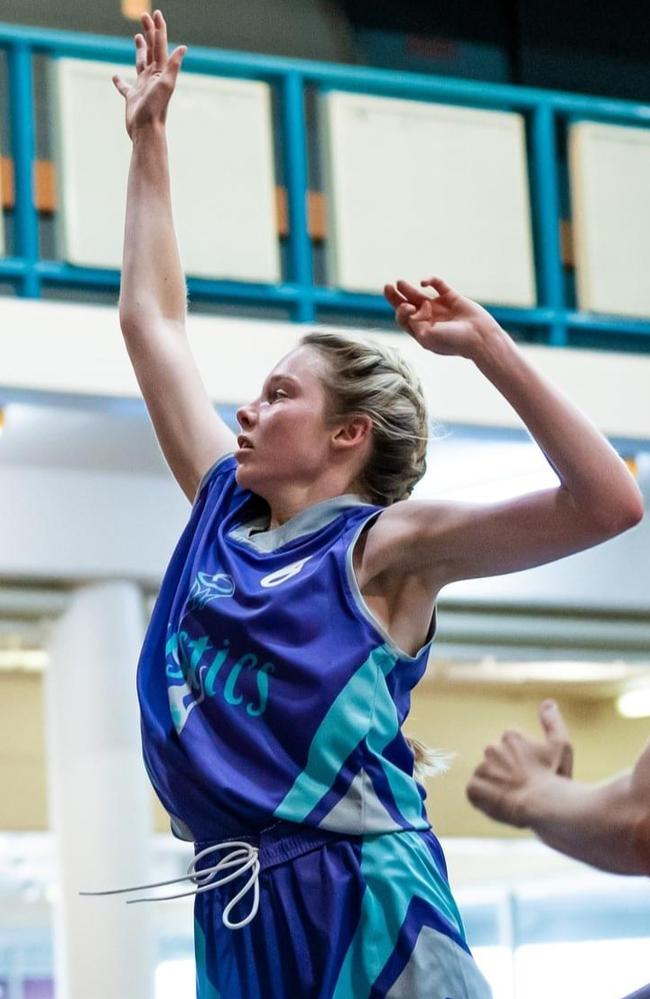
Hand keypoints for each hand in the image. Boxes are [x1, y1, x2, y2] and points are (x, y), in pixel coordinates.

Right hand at [113, 9, 185, 138]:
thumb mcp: (166, 85)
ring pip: (140, 63)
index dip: (159, 29)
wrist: (147, 131)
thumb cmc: (156, 109)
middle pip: (151, 50)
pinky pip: (124, 86)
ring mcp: (142, 87)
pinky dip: (120, 81)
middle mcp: (152, 77)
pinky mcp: (132, 98)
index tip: (156, 13)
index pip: (160, 46)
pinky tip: (115, 76)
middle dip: (149, 32)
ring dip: (140, 50)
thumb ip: (173, 66)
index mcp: (161, 72)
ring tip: (137, 37)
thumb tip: (183, 48)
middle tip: (144, 16)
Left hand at [383, 276, 502, 359]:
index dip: (401, 311)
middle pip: (407, 306)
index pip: (404, 319)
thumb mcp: (428, 337)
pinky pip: (438, 285)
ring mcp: (440, 308)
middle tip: (387, 287)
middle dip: (396, 298)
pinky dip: (431, 281)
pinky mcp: (452, 297)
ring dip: (408, 289)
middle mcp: (429, 320)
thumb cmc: (454, 341)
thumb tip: (408, 310)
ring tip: (399, 282)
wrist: (480, 337)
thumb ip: (415, 325)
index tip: (408, 307)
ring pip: (419, 296)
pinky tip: (424, 281)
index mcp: (422, 332)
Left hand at [466, 700, 573, 826]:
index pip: (512, 750)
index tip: (533, 775)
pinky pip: (475, 792)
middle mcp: (492, 748)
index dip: (523, 765)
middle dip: (506, 774)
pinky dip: (484, 799)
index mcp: (510, 737)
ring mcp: (482, 768)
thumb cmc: (554, 776)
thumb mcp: (561, 745)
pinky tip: (501, 804)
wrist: (543, 804)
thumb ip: (553, 722)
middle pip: (497, 763)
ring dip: (495, 787)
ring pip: (486, 778)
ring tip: (514, 799)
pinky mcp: (473, 788)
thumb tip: (548, 702)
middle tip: (523, 788)